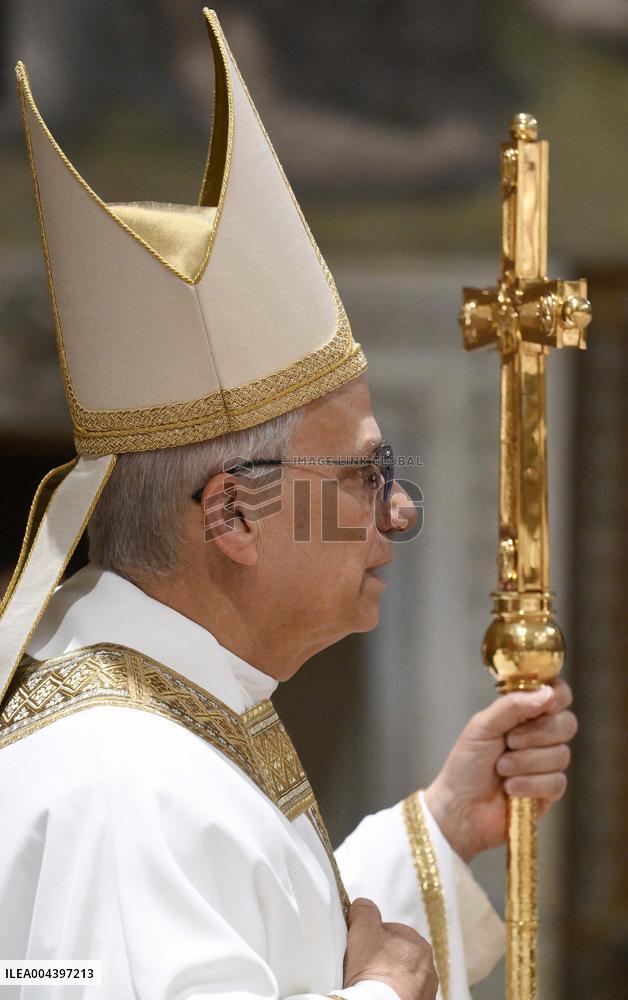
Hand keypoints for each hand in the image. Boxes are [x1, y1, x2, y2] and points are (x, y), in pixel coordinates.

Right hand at [343, 897, 437, 999]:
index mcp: (420, 945)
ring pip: (402, 978)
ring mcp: (426, 992)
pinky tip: (380, 995)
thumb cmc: (374, 971)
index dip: (373, 937)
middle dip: (383, 958)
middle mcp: (429, 969)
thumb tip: (364, 906)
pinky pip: (403, 995)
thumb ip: (365, 911)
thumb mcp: (363, 930)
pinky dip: (392, 994)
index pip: (393, 932)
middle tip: (365, 966)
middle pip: (398, 956)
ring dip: (389, 979)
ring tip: (372, 984)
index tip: (362, 947)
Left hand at [424, 679, 576, 861]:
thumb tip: (548, 693)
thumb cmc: (467, 763)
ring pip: (561, 754)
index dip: (555, 696)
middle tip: (509, 741)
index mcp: (525, 714)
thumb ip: (512, 706)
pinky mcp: (550, 792)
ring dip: (526, 762)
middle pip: (567, 723)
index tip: (542, 704)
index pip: (557, 694)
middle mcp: (541, 736)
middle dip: (537, 733)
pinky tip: (510, 788)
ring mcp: (547, 764)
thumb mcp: (483, 726)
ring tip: (501, 768)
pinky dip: (529, 784)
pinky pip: (556, 782)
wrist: (459, 807)